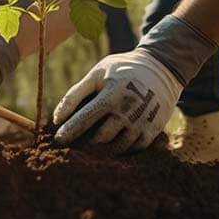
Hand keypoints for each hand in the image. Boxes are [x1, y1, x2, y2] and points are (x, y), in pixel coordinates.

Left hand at [52, 48, 182, 152]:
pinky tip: (114, 142)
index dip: (69, 131)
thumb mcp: (98, 73)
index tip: (57, 140)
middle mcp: (129, 110)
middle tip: (76, 144)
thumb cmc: (121, 70)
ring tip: (94, 145)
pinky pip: (133, 149)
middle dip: (86, 143)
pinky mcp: (154, 130)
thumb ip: (75, 94)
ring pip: (117, 147)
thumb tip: (56, 118)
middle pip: (100, 138)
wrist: (161, 68)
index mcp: (112, 93)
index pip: (85, 118)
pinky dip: (121, 148)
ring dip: (103, 149)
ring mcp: (143, 122)